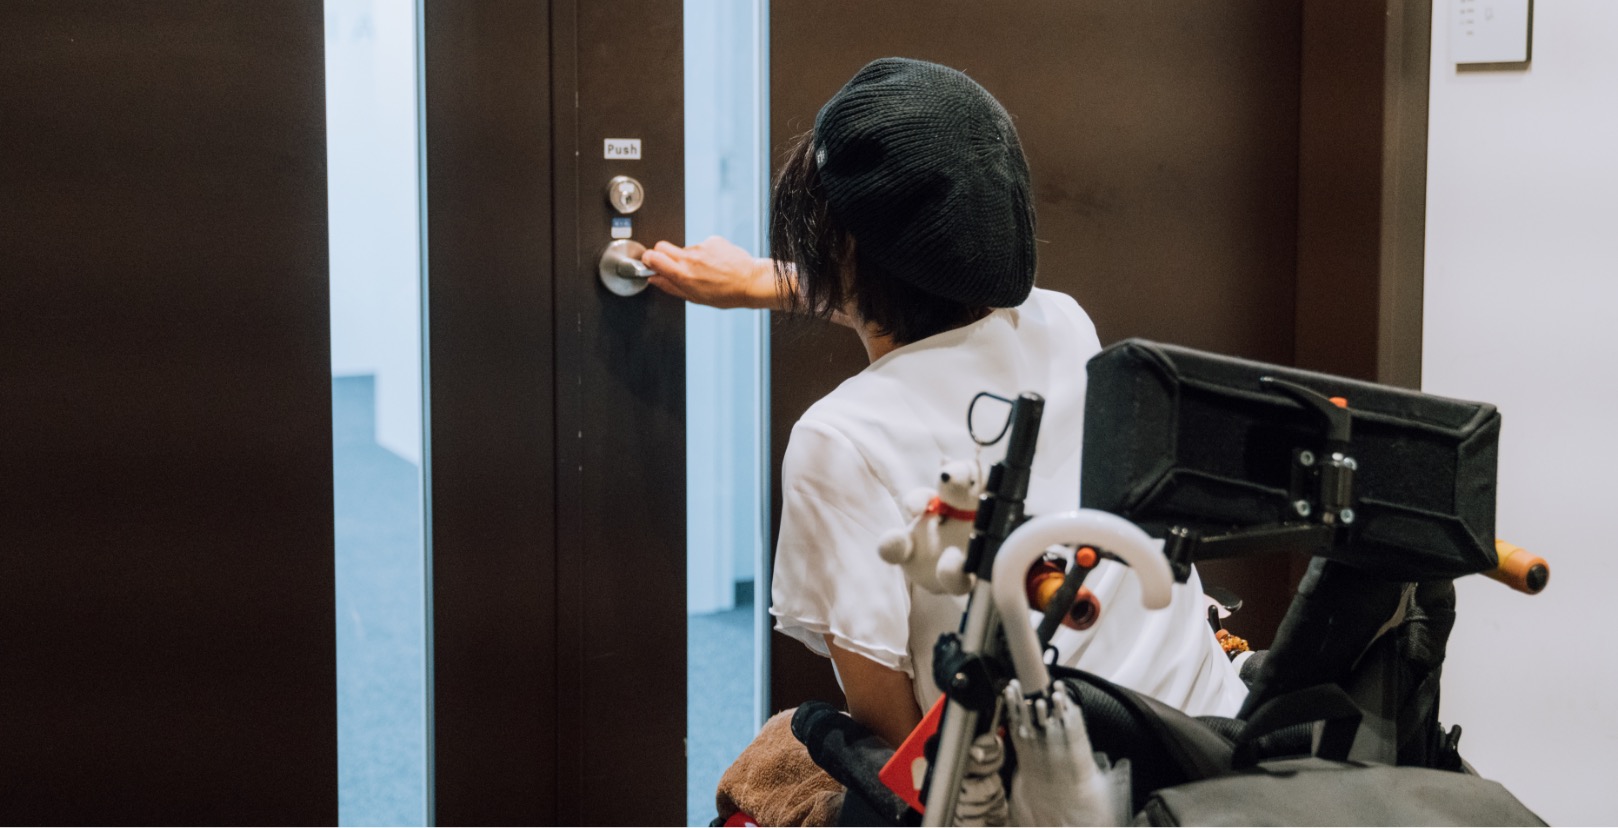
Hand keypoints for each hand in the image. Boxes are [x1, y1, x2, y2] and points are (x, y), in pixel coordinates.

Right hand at [640, 236, 781, 309]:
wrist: (751, 282)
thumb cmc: (726, 294)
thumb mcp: (694, 298)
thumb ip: (671, 286)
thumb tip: (654, 279)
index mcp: (682, 274)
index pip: (652, 257)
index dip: (647, 259)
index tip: (649, 263)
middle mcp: (690, 257)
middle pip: (661, 246)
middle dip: (660, 254)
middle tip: (670, 265)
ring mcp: (701, 247)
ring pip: (684, 248)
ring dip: (689, 258)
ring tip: (705, 271)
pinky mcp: (712, 240)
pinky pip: (702, 245)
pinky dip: (705, 253)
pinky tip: (716, 264)